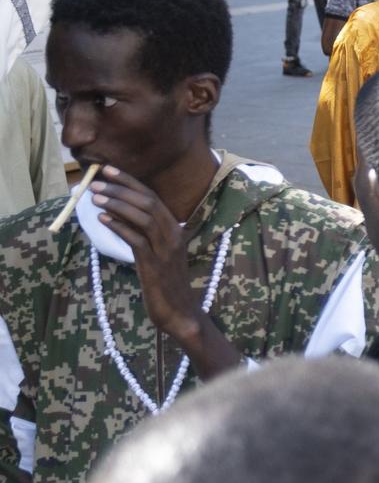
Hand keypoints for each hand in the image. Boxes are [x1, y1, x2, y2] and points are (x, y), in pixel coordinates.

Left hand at [89, 166, 205, 344]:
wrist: (180, 313)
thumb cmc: (166, 284)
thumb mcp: (159, 254)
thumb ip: (146, 234)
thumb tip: (120, 216)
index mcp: (175, 229)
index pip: (152, 197)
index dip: (129, 181)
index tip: (108, 170)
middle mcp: (173, 235)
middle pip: (148, 202)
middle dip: (121, 188)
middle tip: (96, 181)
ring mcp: (165, 249)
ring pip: (143, 217)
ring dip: (118, 204)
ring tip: (95, 197)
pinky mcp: (154, 264)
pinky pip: (137, 240)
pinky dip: (120, 227)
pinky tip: (103, 220)